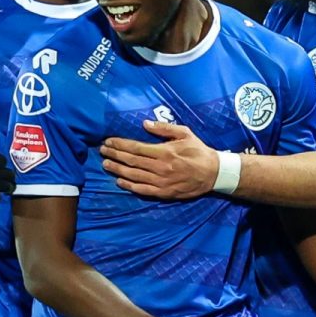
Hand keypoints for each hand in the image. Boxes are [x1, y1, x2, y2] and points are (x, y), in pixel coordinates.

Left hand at [101, 120, 218, 199]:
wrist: (213, 173)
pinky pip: (143, 190)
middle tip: (102, 150)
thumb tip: (145, 123)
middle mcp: (160, 167)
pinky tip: (120, 182)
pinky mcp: (164, 193)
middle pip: (131, 161)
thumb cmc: (198, 151)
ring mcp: (161, 182)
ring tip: (106, 164)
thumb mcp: (185, 133)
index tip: (108, 141)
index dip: (120, 144)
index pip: (136, 147)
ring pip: (134, 176)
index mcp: (164, 151)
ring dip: (117, 170)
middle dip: (115, 155)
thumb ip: (164, 128)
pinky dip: (129, 186)